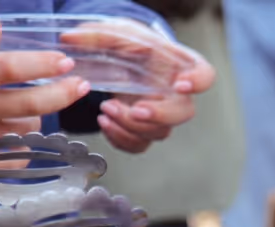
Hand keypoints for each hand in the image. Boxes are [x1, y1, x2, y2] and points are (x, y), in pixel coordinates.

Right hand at [0, 21, 90, 150]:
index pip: (9, 68)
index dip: (41, 65)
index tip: (65, 62)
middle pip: (28, 104)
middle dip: (61, 94)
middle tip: (79, 86)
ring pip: (25, 130)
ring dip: (34, 120)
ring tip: (25, 112)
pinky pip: (14, 156)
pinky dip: (23, 146)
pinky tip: (16, 136)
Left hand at [62, 19, 215, 152]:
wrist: (120, 61)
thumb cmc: (127, 45)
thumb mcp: (114, 33)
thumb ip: (97, 35)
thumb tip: (70, 38)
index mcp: (177, 64)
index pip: (204, 74)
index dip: (197, 82)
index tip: (181, 84)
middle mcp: (175, 92)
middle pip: (183, 112)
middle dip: (159, 116)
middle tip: (136, 110)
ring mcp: (162, 114)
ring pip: (158, 132)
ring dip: (130, 126)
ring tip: (105, 109)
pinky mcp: (145, 129)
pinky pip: (139, 145)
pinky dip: (120, 139)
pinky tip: (105, 122)